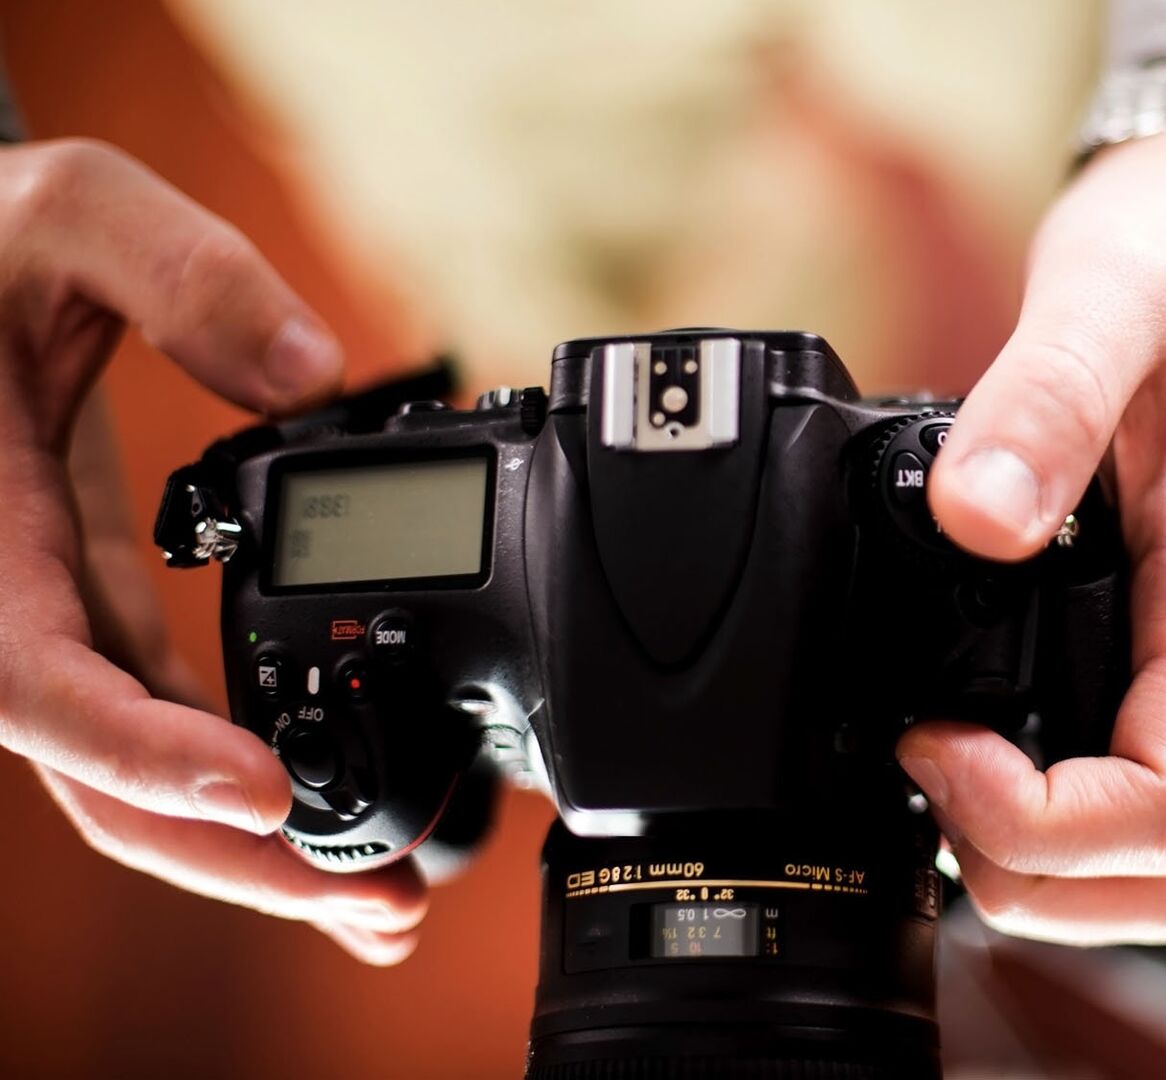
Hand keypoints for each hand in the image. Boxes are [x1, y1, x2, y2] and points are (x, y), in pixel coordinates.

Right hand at [0, 138, 424, 964]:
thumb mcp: (69, 211)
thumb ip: (182, 275)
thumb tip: (314, 367)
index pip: (44, 685)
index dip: (148, 753)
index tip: (263, 796)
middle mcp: (12, 604)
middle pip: (108, 781)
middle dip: (237, 861)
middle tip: (378, 908)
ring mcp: (58, 618)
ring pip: (138, 774)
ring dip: (255, 849)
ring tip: (384, 902)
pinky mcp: (96, 607)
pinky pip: (159, 720)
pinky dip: (238, 777)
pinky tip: (320, 808)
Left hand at [902, 131, 1165, 943]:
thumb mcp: (1109, 297)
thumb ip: (1046, 398)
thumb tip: (972, 518)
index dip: (1036, 819)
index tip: (934, 738)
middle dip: (1032, 872)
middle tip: (928, 768)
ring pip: (1157, 872)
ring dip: (1041, 868)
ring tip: (940, 766)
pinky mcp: (1164, 674)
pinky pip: (1129, 810)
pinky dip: (1045, 824)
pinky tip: (965, 744)